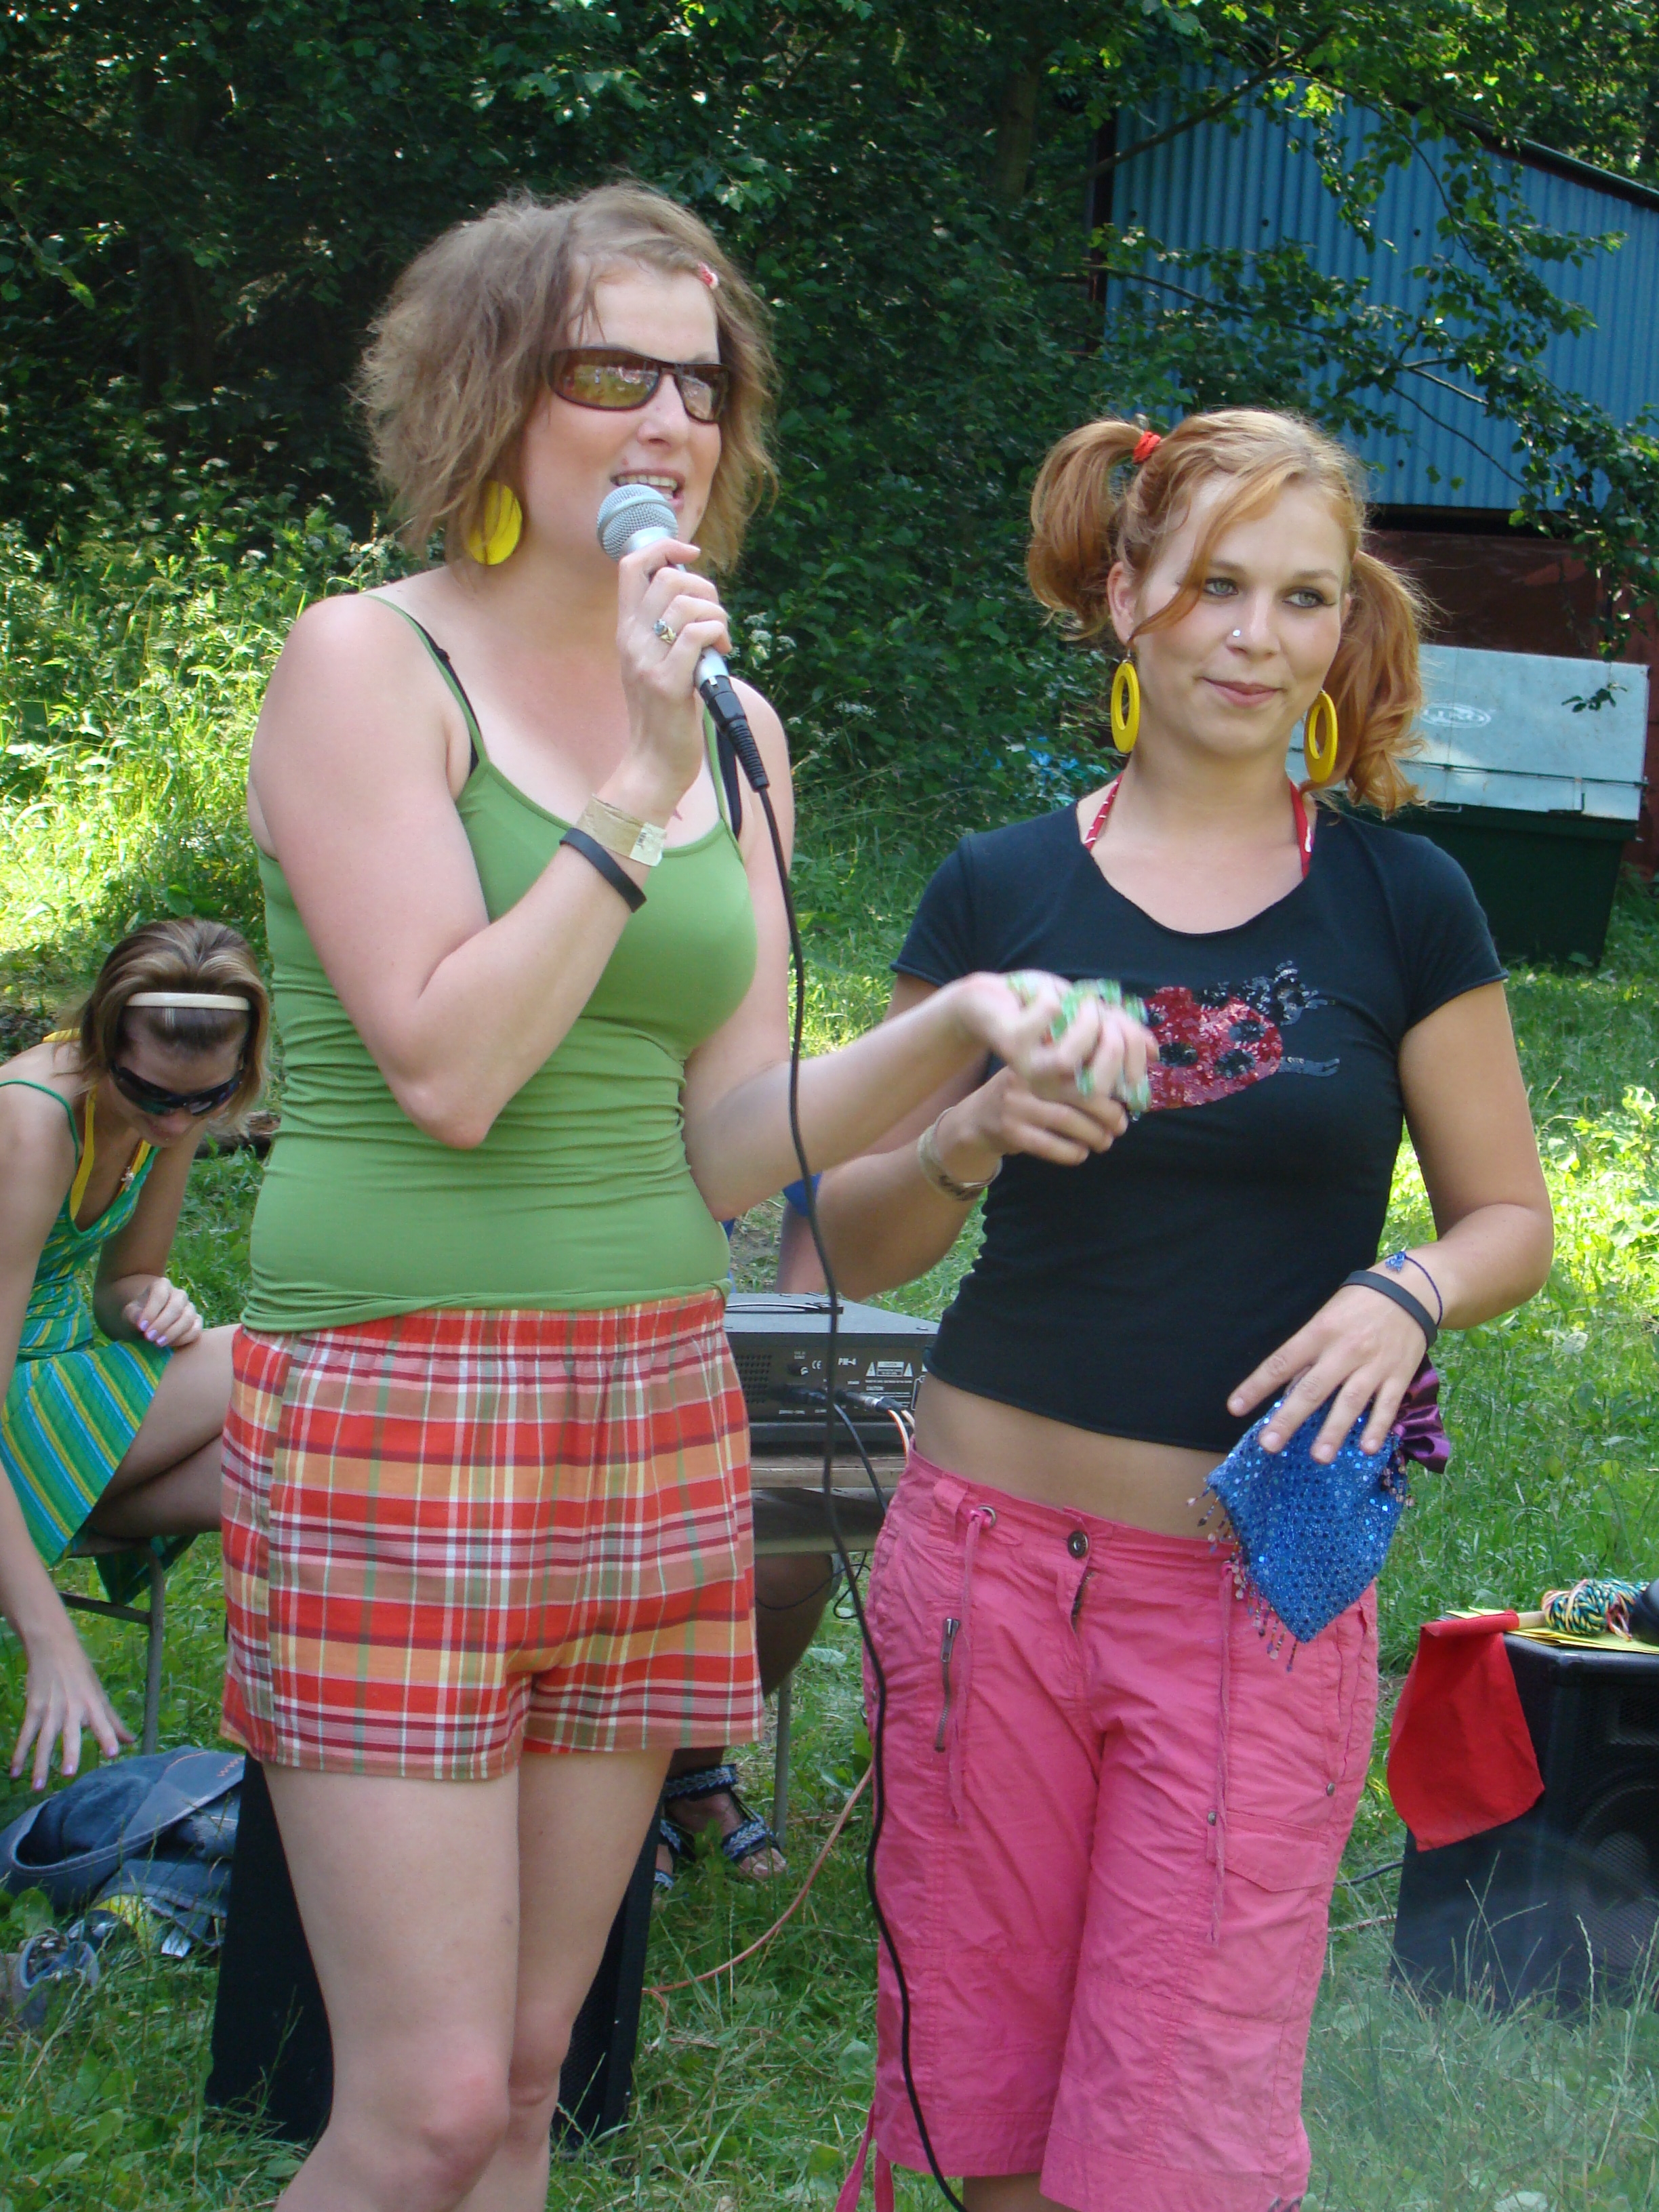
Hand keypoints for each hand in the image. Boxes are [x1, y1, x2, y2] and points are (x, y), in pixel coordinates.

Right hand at [12, 1621, 130, 1790]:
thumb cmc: (81, 1673)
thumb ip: (113, 1721)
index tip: (114, 1753)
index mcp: (92, 1704)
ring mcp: (51, 1710)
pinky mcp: (33, 1709)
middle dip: (69, 1753)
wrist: (53, 1648)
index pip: (104, 1723)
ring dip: (39, 1764)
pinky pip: (25, 1735)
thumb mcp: (99, 1694)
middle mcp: (72, 1708)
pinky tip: (15, 1773)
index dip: (108, 1737)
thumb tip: (131, 1741)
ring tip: (38, 1787)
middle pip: (70, 1734)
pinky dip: (19, 1754)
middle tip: (68, 1773)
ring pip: (44, 1740)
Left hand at [122, 1276, 202, 1348]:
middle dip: (162, 1323)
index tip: (141, 1327)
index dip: (151, 1311)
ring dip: (173, 1332)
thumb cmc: (139, 1316)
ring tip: (158, 1343)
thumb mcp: (130, 1313)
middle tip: (149, 1337)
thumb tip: (141, 1322)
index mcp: (162, 1285)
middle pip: (176, 1306)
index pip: (160, 1294)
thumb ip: (133, 1315)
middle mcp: (179, 1294)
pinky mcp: (196, 1322)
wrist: (149, 1324)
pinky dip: (184, 1339)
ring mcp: (190, 1308)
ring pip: (188, 1318)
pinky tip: (170, 1345)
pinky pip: (196, 1330)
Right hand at [612, 536, 734, 818]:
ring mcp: (647, 661)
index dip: (663, 547)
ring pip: (686, 604)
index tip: (690, 554)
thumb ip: (667, 630)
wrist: (653, 763)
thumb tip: (699, 596)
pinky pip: (697, 635)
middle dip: (704, 587)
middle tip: (715, 617)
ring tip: (721, 642)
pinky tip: (721, 655)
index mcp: (626, 631)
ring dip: (717, 615)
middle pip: (667, 577)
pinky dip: (719, 635)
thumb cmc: (664, 714)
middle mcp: (631, 641)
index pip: (630, 566)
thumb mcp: (656, 663)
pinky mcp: (668, 684)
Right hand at [939, 1067, 1128, 1182]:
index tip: (1123, 1100)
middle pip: (1078, 1094)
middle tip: (1121, 1126)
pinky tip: (1081, 1154)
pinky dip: (1071, 1152)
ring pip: (1067, 1121)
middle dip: (1107, 1113)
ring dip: (1093, 1135)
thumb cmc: (1021, 1096)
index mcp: (1038, 1060)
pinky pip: (1050, 1145)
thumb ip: (1067, 1076)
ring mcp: (1016, 1105)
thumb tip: (1117, 1089)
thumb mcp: (1037, 1075)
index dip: (1107, 1086)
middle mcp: (1026, 1078)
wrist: (974, 1120)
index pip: (1080, 1069)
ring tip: (1105, 1142)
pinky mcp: (1011, 1132)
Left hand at [953, 972, 1156, 1110]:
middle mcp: (1053, 1086)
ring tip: (1078, 1000)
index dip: (1134, 1052)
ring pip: (1071, 1055)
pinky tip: (1042, 991)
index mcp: (1074, 1084)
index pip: (1118, 1088)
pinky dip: (1053, 992)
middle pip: (1098, 1082)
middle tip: (1102, 1010)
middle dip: (1113, 1038)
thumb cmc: (1044, 1010)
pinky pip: (1048, 1013)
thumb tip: (1155, 1053)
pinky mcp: (1012, 1045)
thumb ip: (1122, 1034)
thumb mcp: (1091, 1020)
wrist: (992, 1000)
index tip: (1122, 1023)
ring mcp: (1030, 1069)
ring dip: (1085, 1018)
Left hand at [1228, 1283, 1430, 1461]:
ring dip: (1334, 1432)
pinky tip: (1365, 1449)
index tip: (1235, 1407)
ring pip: (1350, 1402)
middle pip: (1313, 1388)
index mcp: (1319, 1332)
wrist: (1411, 1290)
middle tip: (1269, 1444)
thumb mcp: (1326, 1318)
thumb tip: (1290, 1390)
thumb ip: (1310, 1353)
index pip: (1282, 1362)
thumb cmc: (1358, 1305)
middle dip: (1290, 1418)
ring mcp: (1374, 1365)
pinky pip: (1387, 1406)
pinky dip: (1377, 1428)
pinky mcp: (1399, 1376)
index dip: (1257, 1385)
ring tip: (1319, 1458)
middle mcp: (1344, 1350)